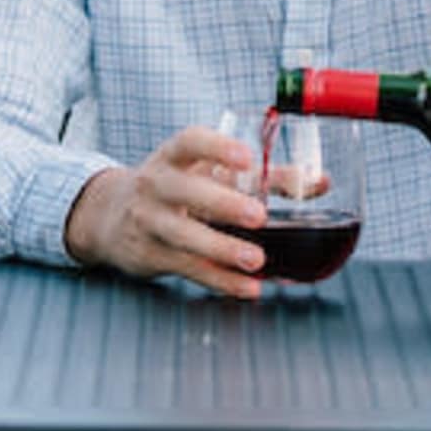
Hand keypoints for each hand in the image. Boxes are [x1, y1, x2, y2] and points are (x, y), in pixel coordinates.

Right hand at [61, 127, 270, 299]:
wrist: (111, 216)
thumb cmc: (175, 188)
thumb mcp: (209, 174)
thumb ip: (266, 178)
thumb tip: (319, 182)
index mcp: (173, 157)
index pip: (189, 142)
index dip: (216, 148)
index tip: (246, 158)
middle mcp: (155, 185)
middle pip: (183, 190)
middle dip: (221, 203)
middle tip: (259, 215)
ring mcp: (149, 221)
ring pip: (182, 235)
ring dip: (220, 249)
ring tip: (257, 260)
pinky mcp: (150, 255)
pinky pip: (187, 269)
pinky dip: (219, 280)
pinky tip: (248, 288)